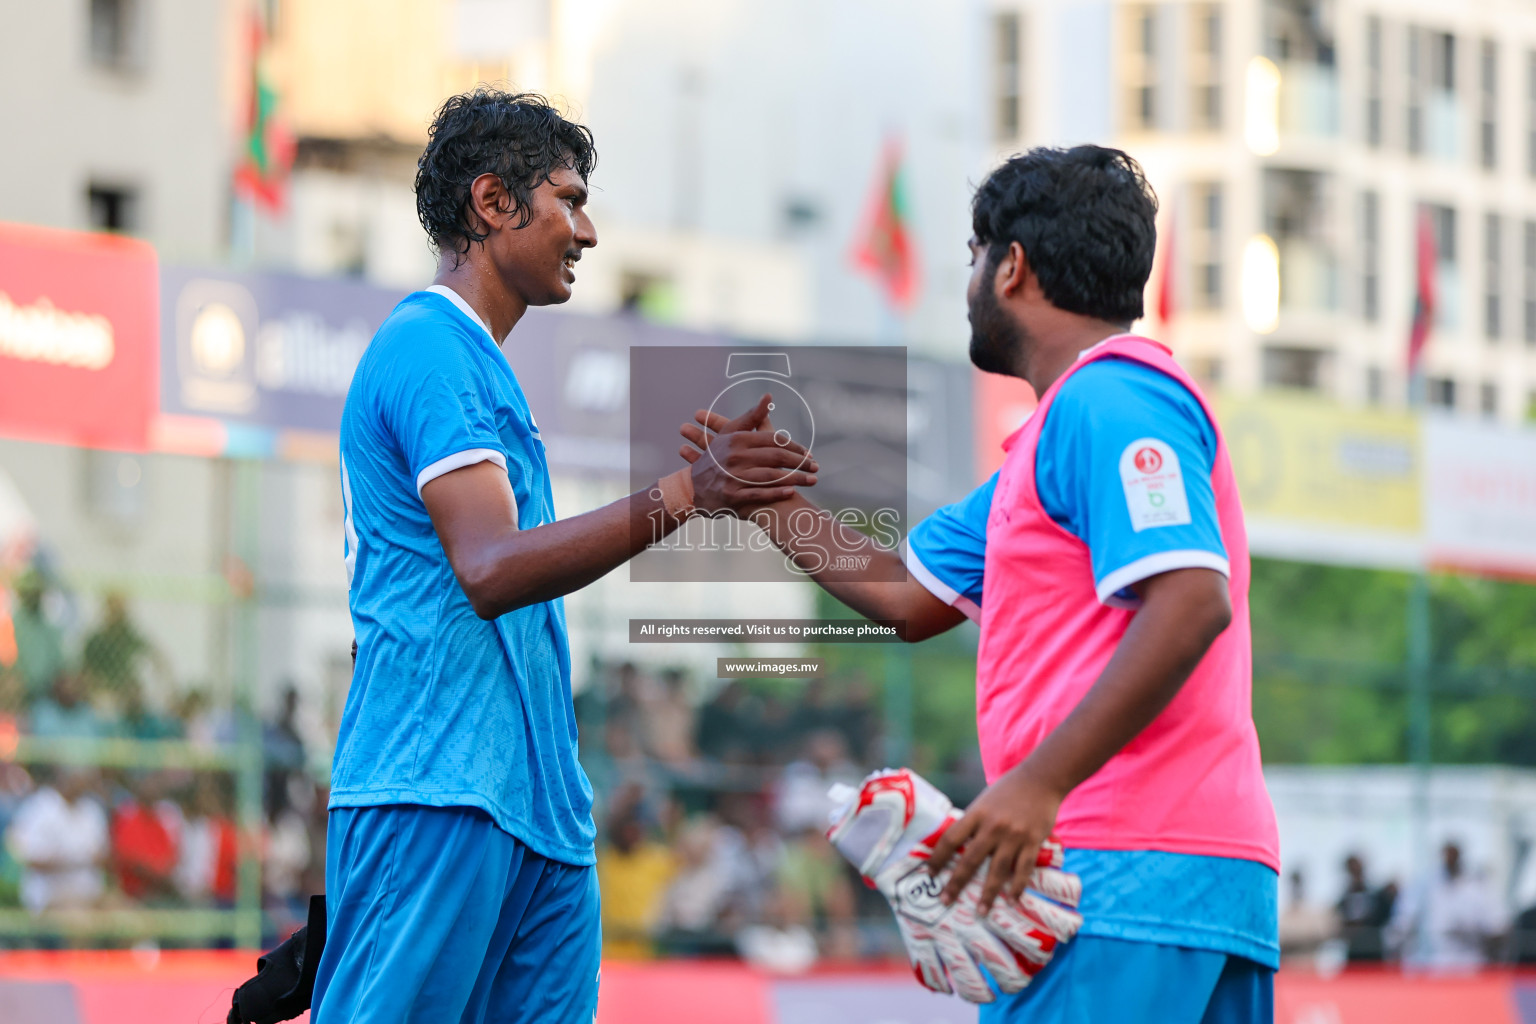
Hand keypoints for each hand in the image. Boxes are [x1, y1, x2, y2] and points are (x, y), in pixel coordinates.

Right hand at [683, 393, 817, 513]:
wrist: (691, 489)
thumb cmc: (716, 458)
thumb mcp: (730, 434)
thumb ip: (752, 416)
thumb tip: (769, 395)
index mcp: (738, 439)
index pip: (774, 440)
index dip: (795, 446)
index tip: (809, 453)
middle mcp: (736, 457)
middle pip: (776, 457)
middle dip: (800, 463)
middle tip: (816, 467)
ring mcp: (733, 477)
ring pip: (771, 476)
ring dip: (796, 479)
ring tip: (813, 480)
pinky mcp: (732, 496)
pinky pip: (759, 495)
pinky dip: (776, 494)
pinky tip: (792, 493)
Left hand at [827, 768, 1081, 1002]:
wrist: (1041, 778)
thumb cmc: (1009, 789)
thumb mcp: (984, 800)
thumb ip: (974, 822)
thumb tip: (958, 845)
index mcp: (976, 813)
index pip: (951, 839)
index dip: (937, 858)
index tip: (928, 874)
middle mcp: (993, 826)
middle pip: (970, 860)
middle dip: (956, 883)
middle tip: (945, 900)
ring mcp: (1013, 836)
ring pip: (997, 871)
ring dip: (987, 894)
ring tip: (980, 912)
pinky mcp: (1033, 842)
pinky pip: (1022, 870)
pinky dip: (1016, 887)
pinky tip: (1011, 900)